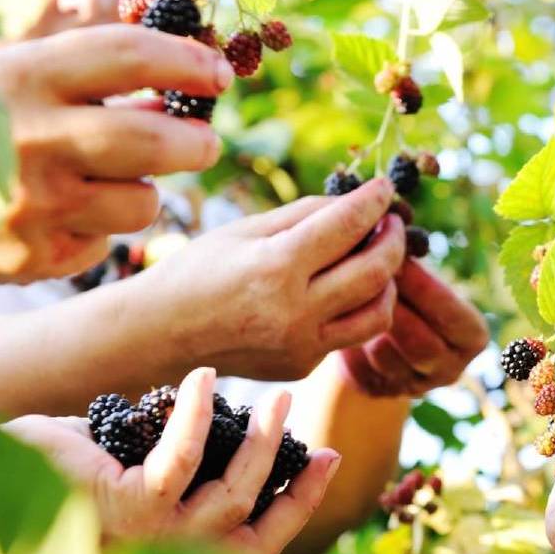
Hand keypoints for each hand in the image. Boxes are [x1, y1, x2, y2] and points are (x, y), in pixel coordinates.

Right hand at [0, 25, 232, 284]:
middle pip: (154, 142)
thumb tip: (169, 83)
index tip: (219, 74)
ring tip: (113, 180)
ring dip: (143, 191)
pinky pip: (102, 246)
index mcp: (23, 78)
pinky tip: (66, 217)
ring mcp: (33, 206)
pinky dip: (98, 231)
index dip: (187, 63)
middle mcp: (31, 140)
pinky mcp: (31, 259)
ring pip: (141, 203)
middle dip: (196, 143)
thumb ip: (75, 73)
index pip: (130, 56)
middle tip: (203, 143)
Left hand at [3, 368, 341, 553]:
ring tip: (273, 398)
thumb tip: (231, 423)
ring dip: (260, 443)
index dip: (301, 501)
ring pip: (233, 494)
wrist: (3, 475)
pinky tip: (204, 378)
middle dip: (287, 465)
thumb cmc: (67, 479)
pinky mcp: (131, 504)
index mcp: (185, 550)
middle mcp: (176, 553)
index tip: (329, 458)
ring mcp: (156, 534)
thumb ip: (186, 463)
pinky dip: (196, 416)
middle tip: (291, 407)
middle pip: (253, 516)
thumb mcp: (141, 473)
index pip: (260, 538)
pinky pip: (181, 458)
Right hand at [130, 180, 404, 381]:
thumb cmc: (200, 270)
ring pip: (378, 313)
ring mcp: (301, 346)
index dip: (374, 201)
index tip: (384, 188)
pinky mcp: (303, 366)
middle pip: (376, 271)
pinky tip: (346, 288)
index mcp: (275, 267)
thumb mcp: (246, 230)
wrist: (160, 334)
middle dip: (394, 240)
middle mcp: (294, 311)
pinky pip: (349, 334)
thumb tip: (358, 202)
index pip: (347, 225)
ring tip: (379, 258)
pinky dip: (358, 308)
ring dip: (389, 282)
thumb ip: (306, 215)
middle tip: (392, 223)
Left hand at [338, 260, 487, 395]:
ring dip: (365, 324)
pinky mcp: (379, 392)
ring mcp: (414, 387)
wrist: (375, 326)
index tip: (397, 259)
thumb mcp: (417, 278)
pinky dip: (348, 344)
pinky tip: (338, 319)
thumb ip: (413, 267)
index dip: (425, 287)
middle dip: (392, 307)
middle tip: (364, 273)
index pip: (453, 316)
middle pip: (421, 343)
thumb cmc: (403, 289)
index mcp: (472, 337)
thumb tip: (393, 239)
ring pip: (386, 358)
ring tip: (346, 292)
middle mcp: (449, 368)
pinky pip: (360, 371)